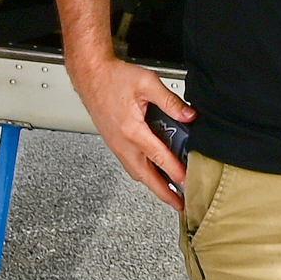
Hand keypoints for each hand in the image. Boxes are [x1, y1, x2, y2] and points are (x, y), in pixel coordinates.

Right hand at [72, 50, 199, 208]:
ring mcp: (116, 145)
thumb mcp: (147, 83)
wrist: (91, 75)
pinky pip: (130, 165)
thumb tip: (189, 116)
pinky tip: (151, 174)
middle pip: (145, 175)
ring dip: (153, 185)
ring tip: (168, 194)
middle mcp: (122, 142)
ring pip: (136, 172)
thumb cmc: (115, 78)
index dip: (175, 171)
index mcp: (131, 130)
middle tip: (178, 204)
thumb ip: (170, 101)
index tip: (187, 183)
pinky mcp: (113, 143)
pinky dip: (143, 174)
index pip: (158, 156)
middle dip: (163, 192)